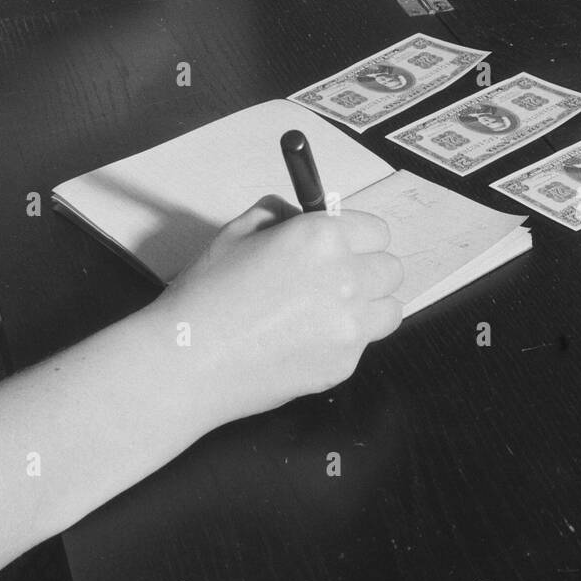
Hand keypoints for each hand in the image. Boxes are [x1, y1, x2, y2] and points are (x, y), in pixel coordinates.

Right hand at [149, 196, 403, 426]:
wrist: (188, 359)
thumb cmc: (206, 292)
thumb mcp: (238, 231)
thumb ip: (281, 215)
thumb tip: (303, 215)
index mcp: (322, 237)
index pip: (377, 231)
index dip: (358, 238)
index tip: (344, 247)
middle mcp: (347, 278)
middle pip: (391, 269)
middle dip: (368, 270)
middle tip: (336, 280)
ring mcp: (350, 326)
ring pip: (390, 309)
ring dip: (369, 306)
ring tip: (330, 312)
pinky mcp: (344, 365)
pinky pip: (363, 344)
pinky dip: (344, 341)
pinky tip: (305, 342)